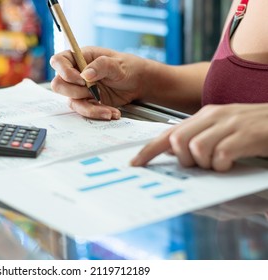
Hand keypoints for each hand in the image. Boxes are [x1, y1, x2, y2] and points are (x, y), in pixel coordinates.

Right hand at [50, 46, 148, 119]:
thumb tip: (85, 74)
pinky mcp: (87, 102)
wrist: (137, 83)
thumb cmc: (127, 67)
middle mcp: (76, 74)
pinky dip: (97, 113)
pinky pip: (84, 111)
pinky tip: (112, 112)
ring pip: (71, 102)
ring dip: (89, 107)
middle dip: (75, 91)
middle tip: (93, 90)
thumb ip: (101, 66)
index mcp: (80, 57)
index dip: (64, 71)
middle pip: (58, 85)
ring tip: (108, 107)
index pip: (58, 61)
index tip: (81, 79)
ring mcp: (80, 89)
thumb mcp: (117, 64)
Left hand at [131, 104, 267, 171]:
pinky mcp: (246, 135)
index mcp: (204, 115)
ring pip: (196, 148)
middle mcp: (214, 116)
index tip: (135, 163)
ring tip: (218, 163)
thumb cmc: (252, 128)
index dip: (149, 150)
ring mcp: (230, 124)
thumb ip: (197, 136)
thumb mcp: (221, 128)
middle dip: (182, 159)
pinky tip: (230, 163)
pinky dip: (221, 165)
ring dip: (203, 163)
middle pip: (177, 140)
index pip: (168, 132)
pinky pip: (220, 155)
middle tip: (197, 164)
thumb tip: (172, 151)